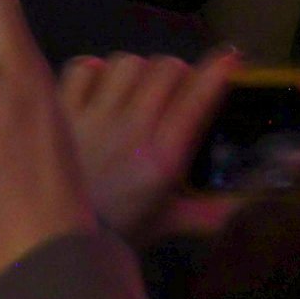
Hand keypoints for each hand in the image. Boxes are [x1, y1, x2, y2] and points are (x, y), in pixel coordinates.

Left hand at [55, 47, 240, 243]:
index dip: (219, 73)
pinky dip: (94, 70)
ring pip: (128, 62)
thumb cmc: (115, 231)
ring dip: (140, 70)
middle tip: (179, 86)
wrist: (52, 239)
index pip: (197, 101)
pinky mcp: (61, 109)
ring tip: (138, 87)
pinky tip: (99, 87)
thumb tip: (247, 206)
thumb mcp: (166, 223)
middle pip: (167, 69)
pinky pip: (84, 66)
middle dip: (180, 71)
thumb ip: (209, 212)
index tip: (231, 59)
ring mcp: (94, 116)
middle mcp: (132, 129)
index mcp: (162, 158)